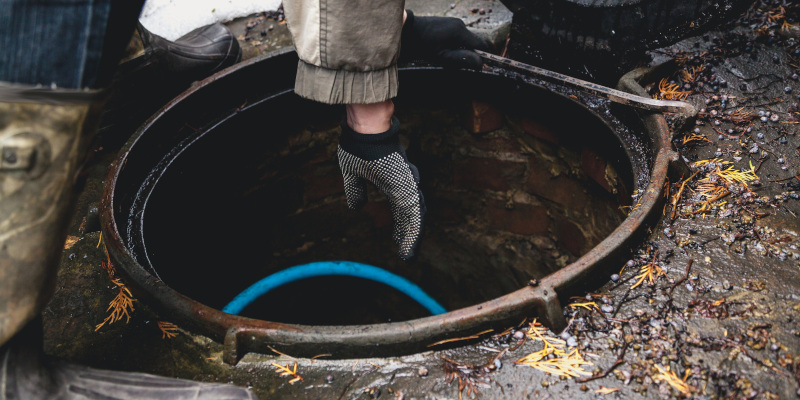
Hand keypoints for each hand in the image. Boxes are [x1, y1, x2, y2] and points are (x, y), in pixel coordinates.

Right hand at [338, 117, 425, 259]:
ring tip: (408, 255)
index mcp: (392, 183)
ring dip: (412, 238)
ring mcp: (407, 187)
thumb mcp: (353, 175)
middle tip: (405, 252)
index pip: (399, 210)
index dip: (399, 225)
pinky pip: (414, 215)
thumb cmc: (360, 146)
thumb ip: (355, 191)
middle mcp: (403, 186)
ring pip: (415, 218)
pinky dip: (413, 232)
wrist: (365, 132)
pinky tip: (409, 245)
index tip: (395, 237)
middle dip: (408, 235)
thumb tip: (355, 208)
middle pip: (410, 216)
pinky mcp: (408, 188)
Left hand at [400, 9, 491, 69]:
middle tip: (463, 65)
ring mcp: (454, 22)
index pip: (480, 44)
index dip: (485, 56)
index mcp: (460, 32)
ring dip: (463, 49)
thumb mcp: (443, 56)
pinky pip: (459, 35)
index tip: (484, 66)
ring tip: (450, 57)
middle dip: (472, 54)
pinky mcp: (449, 23)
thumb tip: (480, 63)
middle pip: (474, 42)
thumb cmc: (423, 46)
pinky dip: (457, 44)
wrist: (408, 32)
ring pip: (466, 39)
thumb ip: (462, 59)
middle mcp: (460, 24)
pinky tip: (446, 50)